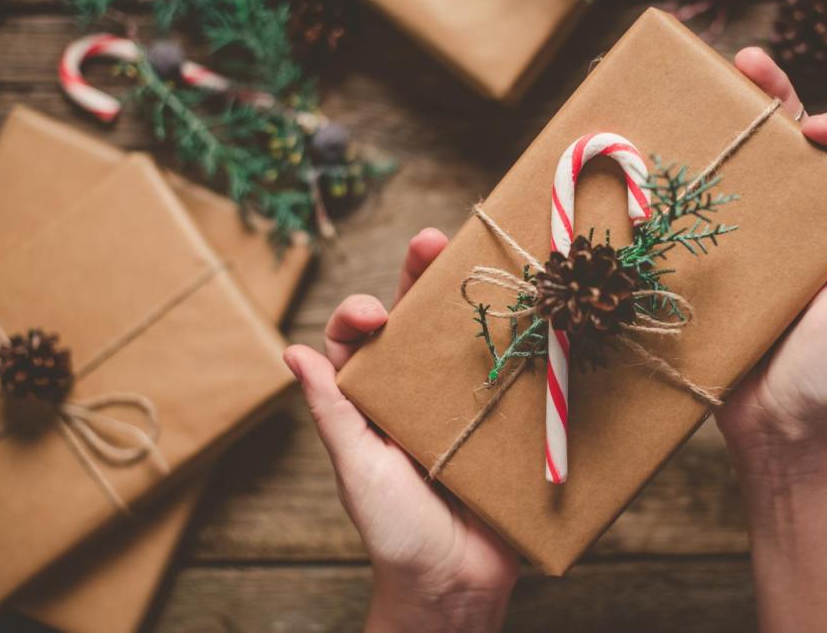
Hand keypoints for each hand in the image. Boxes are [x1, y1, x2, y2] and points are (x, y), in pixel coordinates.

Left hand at [283, 229, 518, 632]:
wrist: (454, 585)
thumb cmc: (393, 531)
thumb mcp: (356, 467)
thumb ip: (331, 411)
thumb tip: (292, 351)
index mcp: (375, 400)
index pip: (362, 339)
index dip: (364, 312)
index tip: (375, 313)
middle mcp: (418, 393)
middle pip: (418, 323)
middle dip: (423, 278)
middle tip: (433, 241)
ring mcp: (466, 404)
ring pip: (467, 339)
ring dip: (476, 298)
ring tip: (482, 261)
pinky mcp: (509, 423)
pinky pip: (515, 377)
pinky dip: (524, 346)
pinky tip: (533, 316)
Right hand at [716, 48, 826, 467]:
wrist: (778, 430)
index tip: (811, 129)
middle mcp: (810, 232)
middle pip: (798, 154)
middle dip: (777, 103)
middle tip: (748, 64)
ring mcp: (764, 249)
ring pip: (752, 178)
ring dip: (733, 135)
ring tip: (706, 94)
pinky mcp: (723, 271)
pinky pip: (711, 221)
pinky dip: (695, 191)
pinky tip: (671, 163)